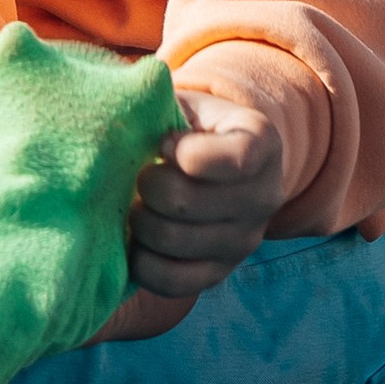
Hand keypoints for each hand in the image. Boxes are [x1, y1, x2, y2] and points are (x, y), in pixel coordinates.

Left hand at [87, 92, 285, 342]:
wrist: (206, 163)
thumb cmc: (185, 126)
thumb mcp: (184, 103)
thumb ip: (160, 104)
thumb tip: (120, 119)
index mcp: (262, 142)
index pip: (235, 158)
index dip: (185, 152)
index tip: (165, 142)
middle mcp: (265, 196)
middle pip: (188, 202)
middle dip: (148, 185)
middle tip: (142, 174)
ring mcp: (245, 241)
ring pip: (174, 241)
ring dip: (140, 221)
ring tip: (138, 204)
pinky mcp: (219, 274)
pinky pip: (171, 281)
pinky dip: (142, 260)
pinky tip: (138, 239)